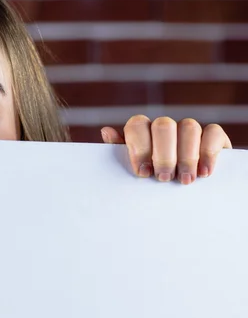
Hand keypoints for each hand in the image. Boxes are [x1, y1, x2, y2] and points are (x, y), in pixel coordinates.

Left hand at [101, 115, 231, 184]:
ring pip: (189, 127)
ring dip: (186, 156)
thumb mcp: (134, 170)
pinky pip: (212, 132)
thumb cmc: (151, 179)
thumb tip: (106, 131)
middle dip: (164, 154)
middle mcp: (164, 127)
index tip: (143, 173)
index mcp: (142, 132)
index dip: (139, 147)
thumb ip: (120, 153)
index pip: (137, 125)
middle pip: (163, 125)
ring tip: (184, 180)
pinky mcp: (212, 136)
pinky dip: (208, 152)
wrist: (183, 193)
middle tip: (164, 179)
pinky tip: (204, 172)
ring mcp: (188, 129)